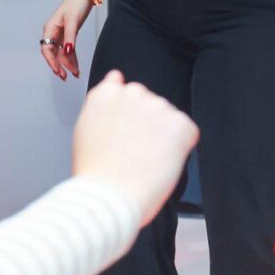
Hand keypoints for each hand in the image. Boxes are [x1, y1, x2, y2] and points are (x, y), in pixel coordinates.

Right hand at [42, 0, 94, 79]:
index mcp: (49, 29)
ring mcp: (60, 34)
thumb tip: (68, 51)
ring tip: (74, 74)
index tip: (58, 71)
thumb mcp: (73, 22)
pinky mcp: (69, 34)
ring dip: (67, 64)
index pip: (46, 49)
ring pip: (61, 53)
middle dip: (59, 66)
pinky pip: (68, 49)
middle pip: (52, 53)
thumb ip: (70, 37)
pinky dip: (72, 58)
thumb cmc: (76, 5)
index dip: (51, 61)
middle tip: (65, 77)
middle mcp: (52, 33)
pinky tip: (76, 67)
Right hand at [71, 71, 196, 225]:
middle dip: (147, 125)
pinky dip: (180, 149)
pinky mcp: (180, 123)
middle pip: (150, 104)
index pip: (127, 92)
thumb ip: (104, 101)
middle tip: (132, 153)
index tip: (121, 138)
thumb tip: (116, 77)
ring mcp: (158, 106)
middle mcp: (133, 93)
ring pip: (168, 119)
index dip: (127, 120)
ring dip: (163, 137)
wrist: (108, 197)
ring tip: (142, 161)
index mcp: (107, 94)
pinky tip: (160, 162)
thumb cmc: (96, 173)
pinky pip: (187, 133)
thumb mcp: (87, 128)